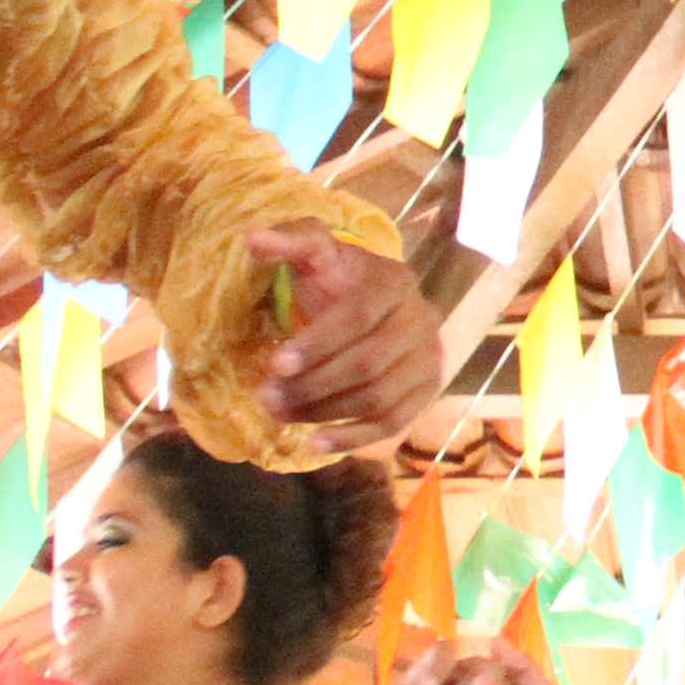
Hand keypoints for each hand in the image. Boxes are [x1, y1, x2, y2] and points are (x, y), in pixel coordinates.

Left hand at [249, 224, 437, 439]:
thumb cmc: (338, 280)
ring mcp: (429, 358)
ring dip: (324, 413)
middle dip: (312, 385)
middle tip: (266, 398)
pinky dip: (354, 438)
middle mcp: (422, 320)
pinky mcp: (427, 391)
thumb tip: (254, 240)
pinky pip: (394, 423)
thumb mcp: (317, 253)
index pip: (359, 315)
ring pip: (378, 398)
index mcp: (395, 282)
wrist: (377, 303)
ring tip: (280, 415)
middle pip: (368, 364)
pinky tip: (316, 444)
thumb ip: (290, 241)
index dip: (318, 343)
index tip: (277, 364)